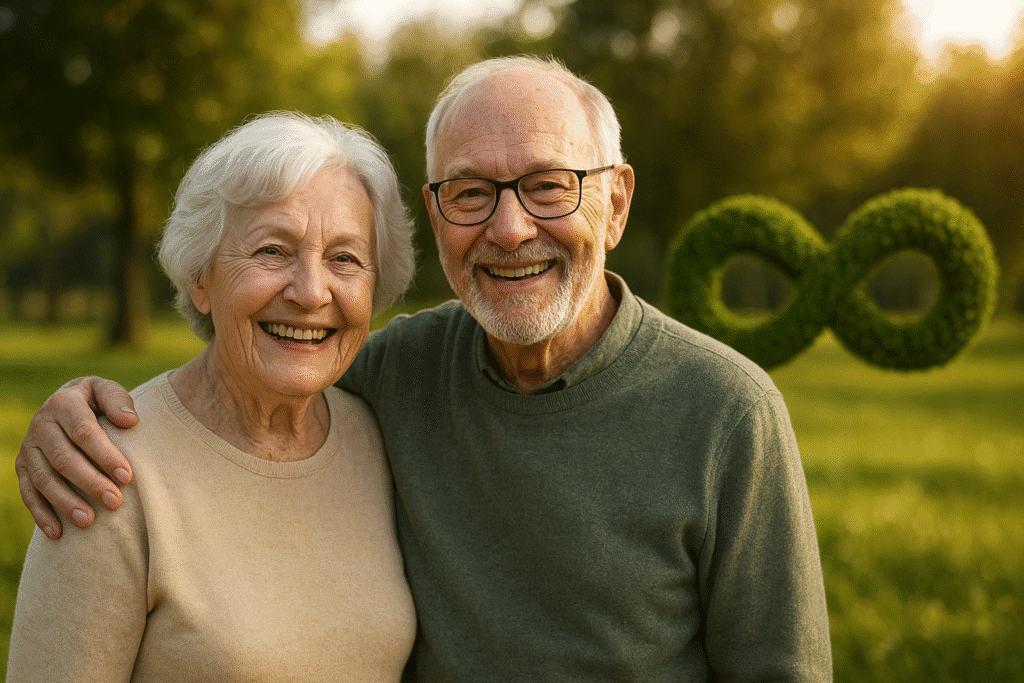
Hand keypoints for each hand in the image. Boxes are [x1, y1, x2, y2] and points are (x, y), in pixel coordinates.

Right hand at [15, 377, 137, 538]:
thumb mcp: (106, 390)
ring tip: (89, 521)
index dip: (105, 455)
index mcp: (64, 403)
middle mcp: (41, 424)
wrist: (66, 403)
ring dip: (65, 502)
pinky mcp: (22, 466)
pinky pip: (28, 493)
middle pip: (64, 459)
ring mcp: (28, 447)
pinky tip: (57, 533)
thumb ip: (118, 400)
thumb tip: (129, 421)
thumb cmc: (96, 401)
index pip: (85, 432)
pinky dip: (41, 514)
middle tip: (115, 502)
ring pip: (44, 479)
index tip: (127, 477)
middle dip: (90, 482)